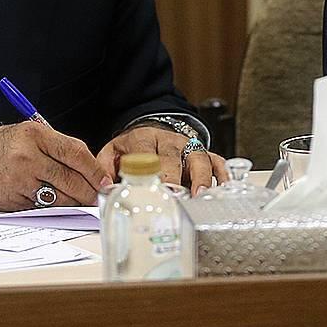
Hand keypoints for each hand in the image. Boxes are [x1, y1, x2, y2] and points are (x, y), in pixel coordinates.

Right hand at [0, 121, 111, 210]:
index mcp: (36, 135)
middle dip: (89, 191)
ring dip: (75, 202)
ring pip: (60, 196)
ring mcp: (19, 180)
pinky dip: (54, 208)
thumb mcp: (28, 135)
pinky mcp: (13, 199)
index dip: (94, 170)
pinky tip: (58, 204)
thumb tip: (88, 168)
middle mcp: (28, 156)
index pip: (75, 152)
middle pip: (71, 178)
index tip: (105, 181)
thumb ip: (57, 147)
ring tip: (82, 202)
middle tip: (99, 197)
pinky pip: (42, 207)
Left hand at [96, 127, 230, 194]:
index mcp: (143, 139)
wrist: (150, 128)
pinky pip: (216, 160)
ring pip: (198, 158)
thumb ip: (105, 170)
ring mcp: (188, 146)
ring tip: (199, 196)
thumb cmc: (131, 148)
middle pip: (173, 157)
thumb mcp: (111, 153)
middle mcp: (168, 140)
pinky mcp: (202, 152)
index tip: (150, 188)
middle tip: (174, 198)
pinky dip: (221, 174)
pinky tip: (222, 189)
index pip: (146, 154)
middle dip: (174, 178)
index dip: (149, 171)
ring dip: (200, 177)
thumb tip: (104, 191)